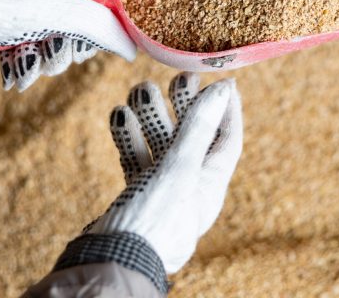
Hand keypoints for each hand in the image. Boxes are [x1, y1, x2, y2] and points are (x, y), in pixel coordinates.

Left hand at [0, 0, 135, 91]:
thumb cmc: (17, 2)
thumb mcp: (73, 18)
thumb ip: (108, 32)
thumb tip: (133, 48)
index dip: (97, 30)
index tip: (82, 52)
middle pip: (73, 13)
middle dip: (63, 47)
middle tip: (50, 64)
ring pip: (43, 22)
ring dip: (39, 53)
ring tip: (26, 71)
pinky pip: (18, 21)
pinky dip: (18, 47)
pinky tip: (12, 69)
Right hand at [86, 73, 242, 273]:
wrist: (110, 261)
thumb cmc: (153, 220)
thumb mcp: (179, 168)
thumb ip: (198, 128)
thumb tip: (223, 90)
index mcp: (210, 185)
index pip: (227, 139)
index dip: (226, 109)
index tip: (221, 81)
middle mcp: (190, 188)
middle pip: (192, 138)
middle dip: (184, 106)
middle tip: (176, 77)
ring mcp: (162, 192)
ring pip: (160, 146)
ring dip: (151, 117)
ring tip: (139, 89)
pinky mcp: (136, 196)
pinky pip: (136, 159)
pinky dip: (129, 137)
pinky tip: (119, 115)